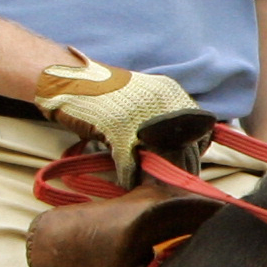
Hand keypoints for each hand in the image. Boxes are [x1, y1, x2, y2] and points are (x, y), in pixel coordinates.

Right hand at [35, 53, 203, 184]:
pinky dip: (128, 176)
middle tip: (170, 185)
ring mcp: (140, 116)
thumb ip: (162, 117)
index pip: (199, 132)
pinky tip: (126, 181)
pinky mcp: (118, 130)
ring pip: (159, 159)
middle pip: (182, 149)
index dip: (193, 155)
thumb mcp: (142, 98)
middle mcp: (160, 103)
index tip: (186, 169)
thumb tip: (180, 145)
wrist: (67, 79)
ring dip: (154, 177)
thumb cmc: (103, 93)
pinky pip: (129, 164)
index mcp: (170, 94)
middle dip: (178, 171)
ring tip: (151, 186)